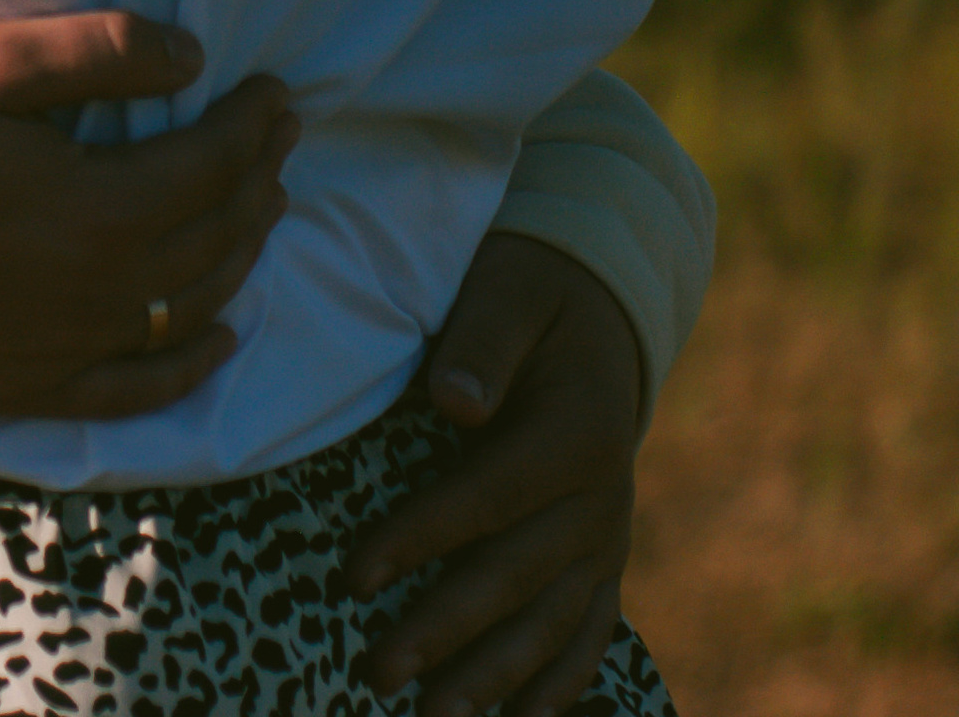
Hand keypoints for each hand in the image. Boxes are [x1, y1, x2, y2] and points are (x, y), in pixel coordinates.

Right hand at [0, 11, 296, 420]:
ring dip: (239, 255)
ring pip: (188, 305)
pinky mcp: (33, 386)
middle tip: (279, 139)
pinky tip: (222, 338)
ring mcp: (72, 346)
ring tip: (263, 211)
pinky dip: (190, 364)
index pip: (209, 163)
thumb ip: (101, 52)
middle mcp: (104, 288)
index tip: (276, 93)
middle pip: (212, 234)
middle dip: (257, 179)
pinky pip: (137, 387)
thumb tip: (194, 57)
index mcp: (101, 206)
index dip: (251, 126)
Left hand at [351, 237, 642, 714]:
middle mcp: (602, 498)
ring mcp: (608, 538)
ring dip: (495, 677)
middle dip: (445, 630)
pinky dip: (559, 683)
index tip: (354, 577)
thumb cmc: (532, 294)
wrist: (600, 311)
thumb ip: (482, 340)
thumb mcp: (509, 289)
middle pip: (516, 576)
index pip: (488, 498)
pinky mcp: (605, 560)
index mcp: (577, 432)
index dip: (421, 538)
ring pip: (552, 622)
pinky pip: (589, 632)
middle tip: (377, 674)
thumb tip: (454, 399)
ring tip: (435, 716)